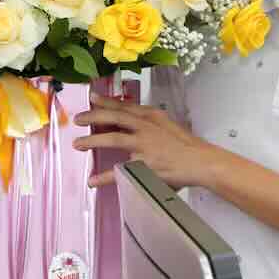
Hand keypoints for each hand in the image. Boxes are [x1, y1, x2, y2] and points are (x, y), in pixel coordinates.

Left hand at [72, 96, 218, 189]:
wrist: (200, 161)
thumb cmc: (185, 144)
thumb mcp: (166, 125)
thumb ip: (148, 122)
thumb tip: (132, 122)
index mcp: (151, 116)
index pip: (124, 106)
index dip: (106, 102)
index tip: (92, 98)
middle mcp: (145, 126)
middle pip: (113, 117)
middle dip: (93, 117)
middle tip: (77, 119)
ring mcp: (144, 145)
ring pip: (112, 139)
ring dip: (92, 141)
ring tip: (77, 145)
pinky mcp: (144, 164)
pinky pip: (119, 171)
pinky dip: (104, 176)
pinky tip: (92, 180)